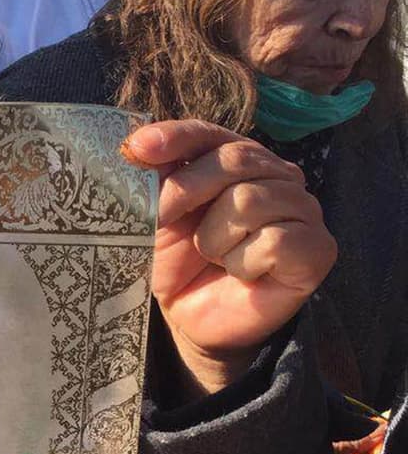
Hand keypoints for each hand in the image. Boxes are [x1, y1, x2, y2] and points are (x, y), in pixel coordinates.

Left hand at [126, 120, 336, 398]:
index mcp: (241, 159)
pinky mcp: (317, 248)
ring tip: (214, 257)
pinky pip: (274, 240)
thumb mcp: (158, 217)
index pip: (212, 133)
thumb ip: (154, 178)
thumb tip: (136, 146)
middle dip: (185, 192)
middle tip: (162, 222)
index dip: (176, 137)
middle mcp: (280, 176)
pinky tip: (242, 273)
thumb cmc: (179, 263)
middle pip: (234, 160)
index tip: (139, 148)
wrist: (193, 320)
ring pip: (251, 200)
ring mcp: (304, 210)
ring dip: (214, 238)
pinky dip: (243, 262)